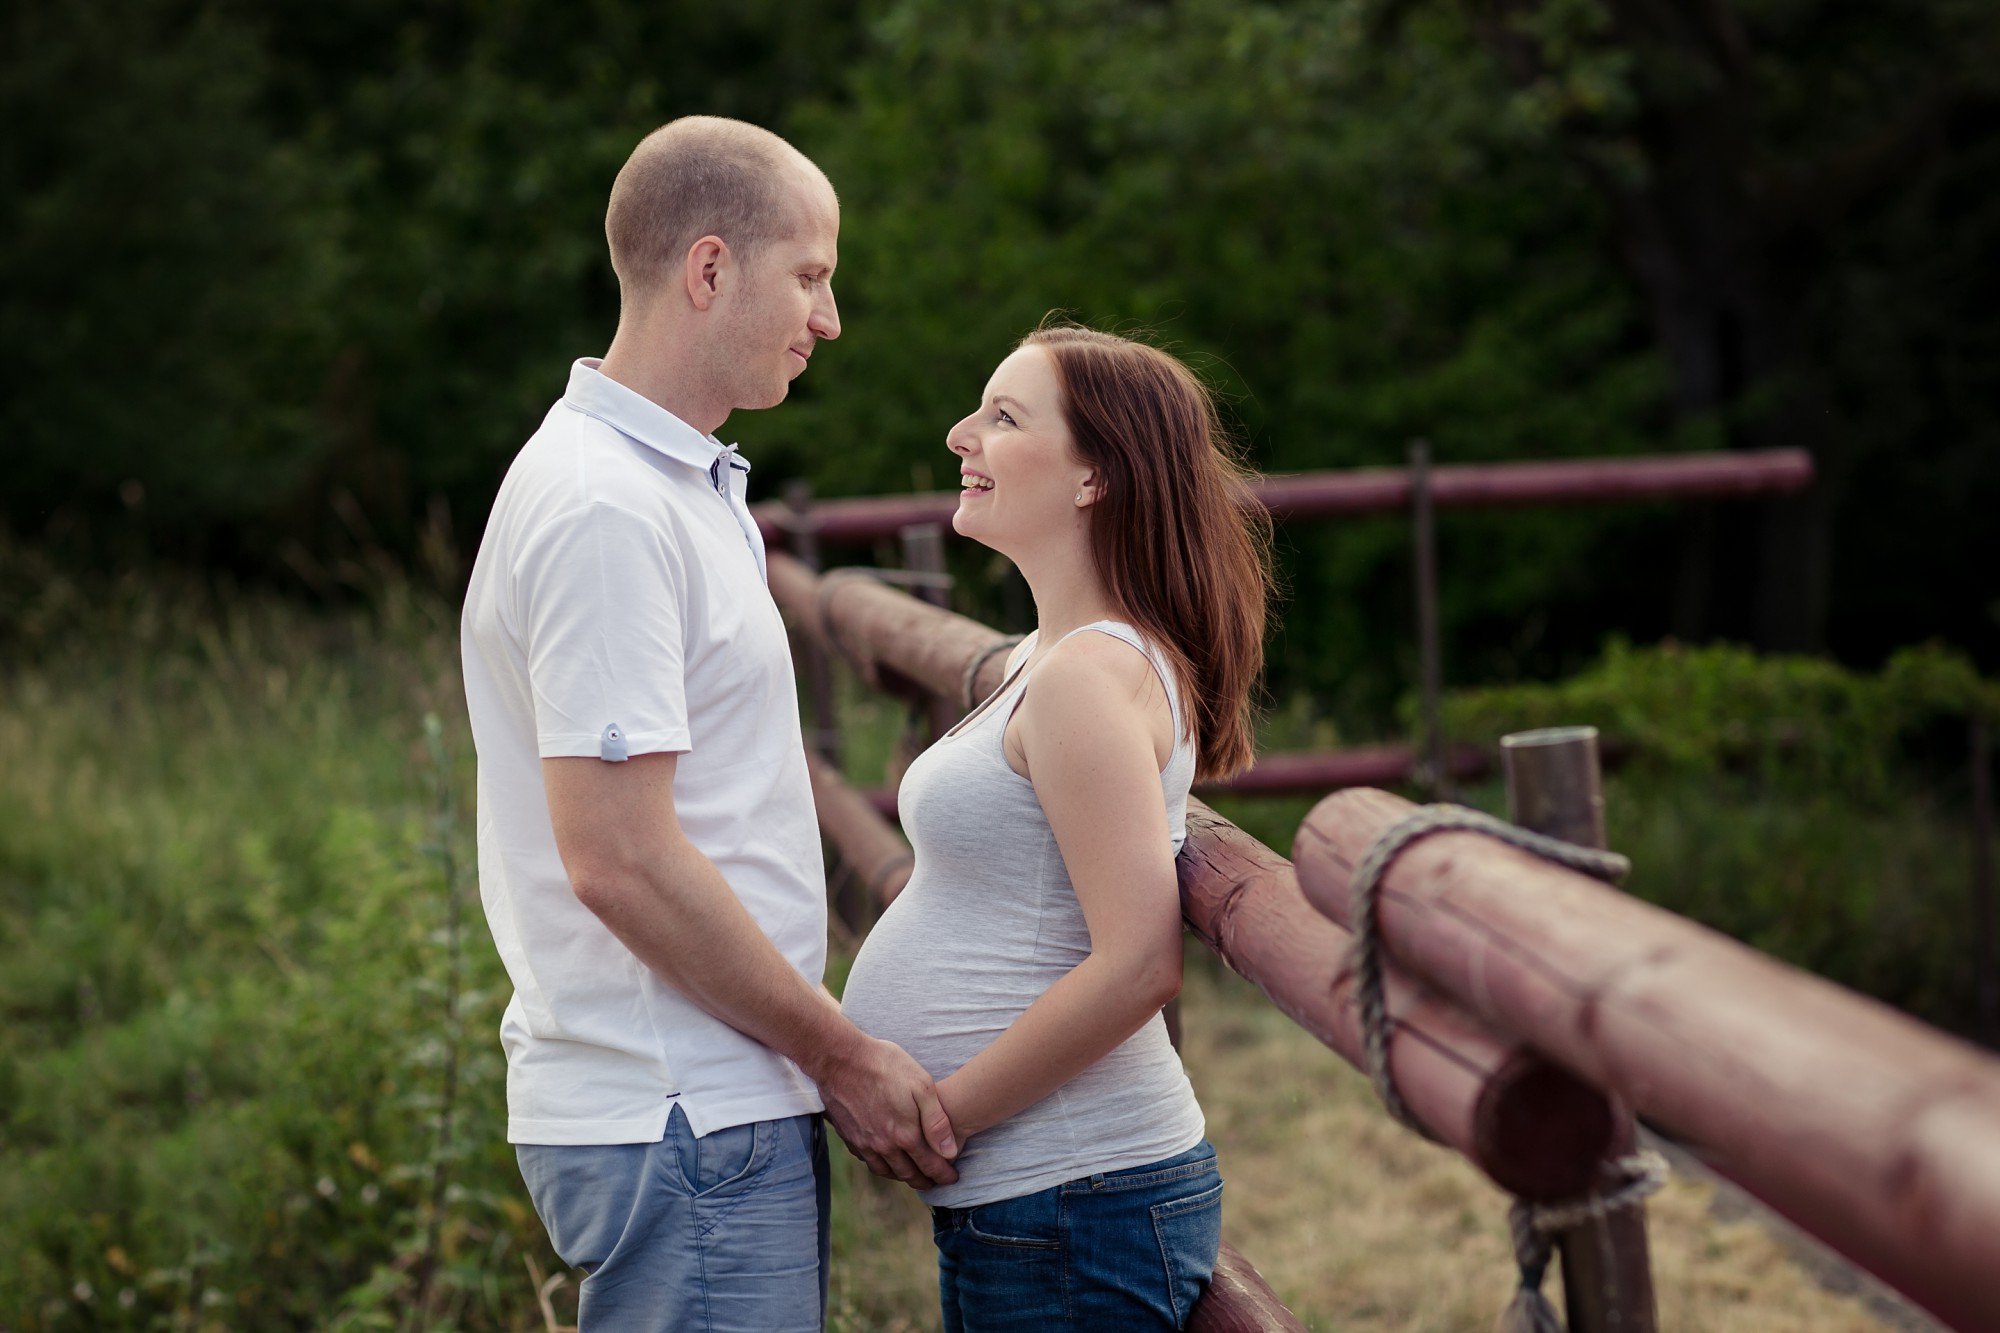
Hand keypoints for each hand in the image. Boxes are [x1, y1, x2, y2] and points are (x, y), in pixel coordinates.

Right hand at [818, 1035, 958, 1189]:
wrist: (841, 1059)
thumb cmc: (886, 1066)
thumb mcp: (922, 1086)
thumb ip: (936, 1122)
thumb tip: (950, 1152)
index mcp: (905, 1135)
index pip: (929, 1165)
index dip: (943, 1175)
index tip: (952, 1178)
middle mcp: (884, 1146)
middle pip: (908, 1174)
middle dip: (924, 1181)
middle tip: (934, 1182)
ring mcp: (864, 1143)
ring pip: (886, 1171)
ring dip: (902, 1177)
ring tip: (912, 1174)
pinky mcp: (849, 1137)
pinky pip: (868, 1161)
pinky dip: (881, 1166)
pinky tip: (884, 1159)